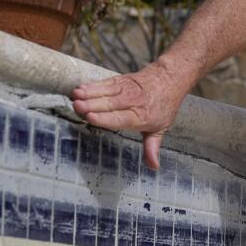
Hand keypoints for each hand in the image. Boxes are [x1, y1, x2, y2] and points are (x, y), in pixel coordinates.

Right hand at [70, 59, 189, 171]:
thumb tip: (153, 166)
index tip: (90, 117)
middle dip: (92, 105)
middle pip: (110, 104)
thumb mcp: (160, 128)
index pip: (120, 118)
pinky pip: (105, 83)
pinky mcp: (121, 80)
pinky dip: (92, 85)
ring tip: (75, 96)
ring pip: (106, 92)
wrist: (170, 79)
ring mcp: (126, 90)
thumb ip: (152, 147)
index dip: (105, 118)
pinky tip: (80, 88)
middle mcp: (132, 102)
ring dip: (89, 93)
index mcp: (141, 117)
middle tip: (77, 106)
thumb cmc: (163, 106)